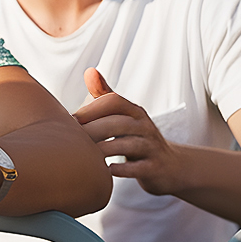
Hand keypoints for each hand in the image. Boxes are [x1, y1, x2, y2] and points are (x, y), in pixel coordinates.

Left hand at [75, 68, 184, 196]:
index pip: (112, 101)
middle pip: (117, 123)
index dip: (90, 109)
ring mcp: (152, 147)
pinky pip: (138, 168)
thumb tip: (89, 71)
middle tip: (71, 140)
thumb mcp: (123, 115)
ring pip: (127, 145)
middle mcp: (145, 126)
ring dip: (104, 149)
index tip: (70, 121)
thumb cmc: (135, 137)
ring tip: (85, 155)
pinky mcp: (155, 168)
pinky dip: (123, 169)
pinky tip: (107, 170)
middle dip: (92, 130)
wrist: (171, 166)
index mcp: (134, 111)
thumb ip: (104, 95)